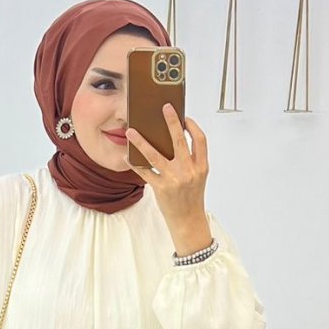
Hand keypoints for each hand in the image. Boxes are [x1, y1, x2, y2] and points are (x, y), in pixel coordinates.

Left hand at [126, 104, 211, 250]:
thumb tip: (176, 137)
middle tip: (164, 108)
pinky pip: (144, 172)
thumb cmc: (191, 197)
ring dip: (141, 142)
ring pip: (155, 155)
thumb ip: (191, 159)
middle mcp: (189, 171)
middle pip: (179, 141)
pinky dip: (134, 163)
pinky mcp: (161, 188)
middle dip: (172, 122)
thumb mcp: (198, 177)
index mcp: (201, 167)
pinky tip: (127, 156)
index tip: (185, 117)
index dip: (193, 126)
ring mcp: (174, 180)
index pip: (200, 140)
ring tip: (131, 132)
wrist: (188, 221)